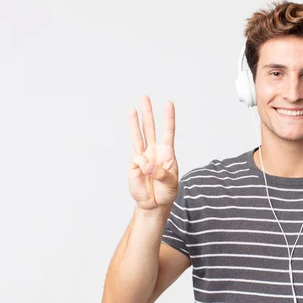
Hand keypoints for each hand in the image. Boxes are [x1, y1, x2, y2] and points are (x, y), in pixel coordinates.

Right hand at [127, 95, 178, 210]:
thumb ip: (161, 173)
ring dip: (134, 123)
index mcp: (167, 153)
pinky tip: (144, 174)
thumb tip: (146, 165)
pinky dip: (142, 166)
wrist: (154, 204)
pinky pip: (137, 161)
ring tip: (131, 110)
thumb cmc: (166, 192)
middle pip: (150, 129)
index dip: (168, 118)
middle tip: (144, 97)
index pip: (168, 132)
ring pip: (138, 137)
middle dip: (148, 113)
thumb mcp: (171, 183)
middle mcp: (154, 152)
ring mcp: (143, 157)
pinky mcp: (134, 166)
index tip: (168, 103)